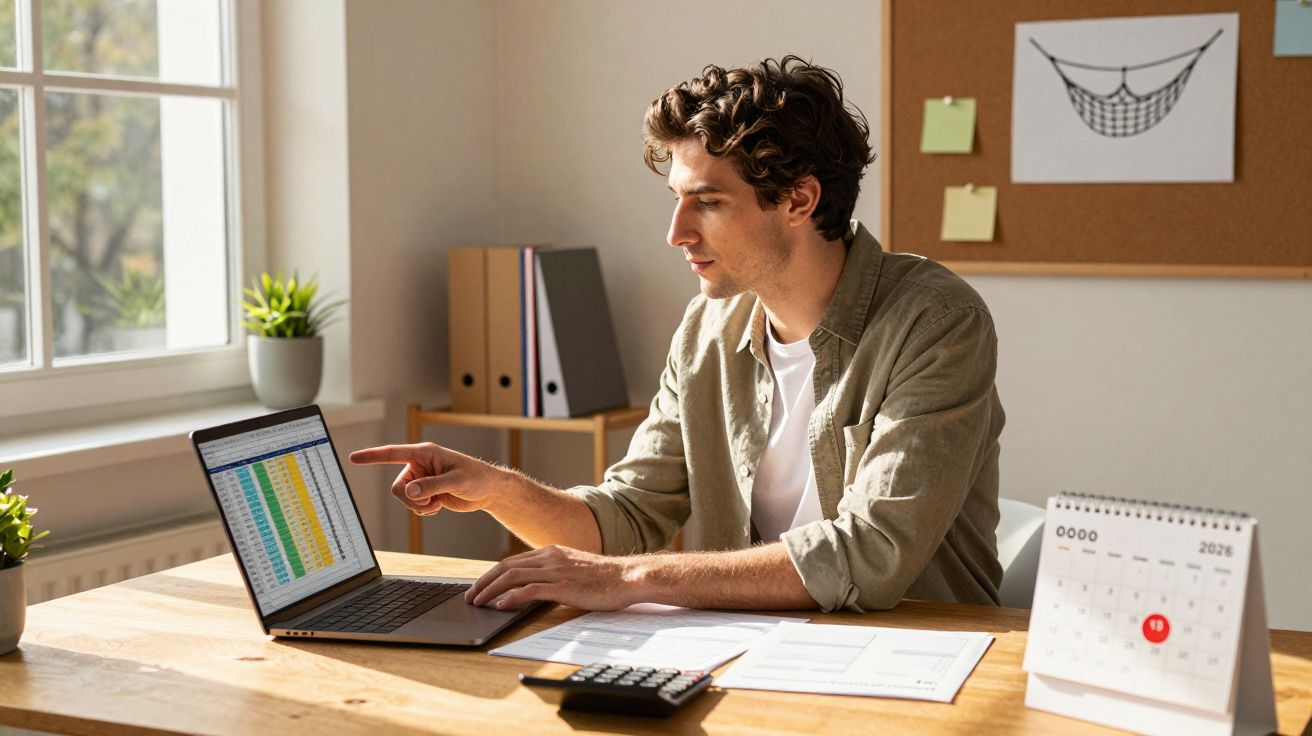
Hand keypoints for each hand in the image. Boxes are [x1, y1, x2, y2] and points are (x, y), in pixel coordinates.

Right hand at [348, 442, 506, 516]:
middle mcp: (419, 465)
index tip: (354, 458)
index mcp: (425, 453)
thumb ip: (432, 486)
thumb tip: (410, 492)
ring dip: (420, 506)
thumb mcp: (455, 481)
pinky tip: (439, 505)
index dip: (372, 456)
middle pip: (397, 487)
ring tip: (439, 502)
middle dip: (412, 500)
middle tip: (432, 502)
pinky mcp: (425, 492)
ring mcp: (421, 480)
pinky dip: (424, 510)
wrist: (487, 490)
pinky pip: (412, 506)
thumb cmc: (476, 478)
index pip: (393, 454)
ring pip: (403, 498)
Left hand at [465, 545, 640, 611]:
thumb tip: (535, 586)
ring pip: (512, 577)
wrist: (628, 577)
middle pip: (506, 567)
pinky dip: (510, 598)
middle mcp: (550, 557)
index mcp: (551, 552)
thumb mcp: (574, 570)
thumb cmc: (605, 578)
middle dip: (484, 582)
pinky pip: (529, 590)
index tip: (479, 586)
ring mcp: (555, 571)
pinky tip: (500, 606)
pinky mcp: (562, 586)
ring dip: (490, 590)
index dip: (491, 574)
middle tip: (470, 596)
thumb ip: (555, 573)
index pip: (512, 561)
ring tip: (477, 602)